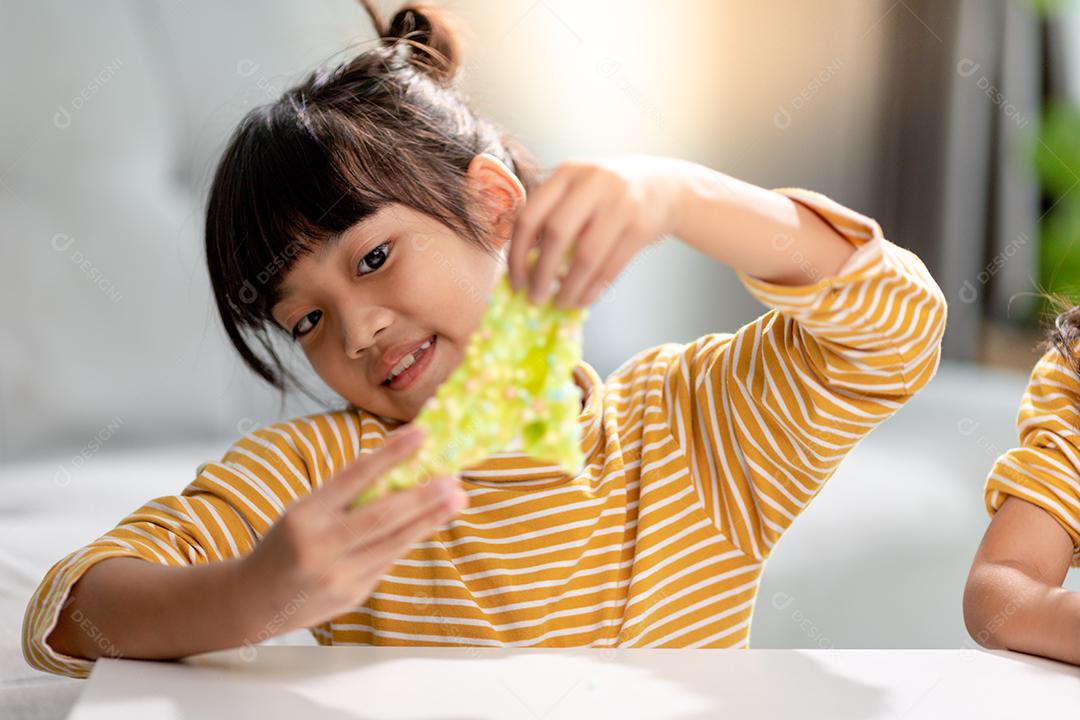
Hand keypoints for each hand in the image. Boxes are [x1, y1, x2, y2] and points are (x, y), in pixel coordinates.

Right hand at [234, 425, 466, 636]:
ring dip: (430, 519)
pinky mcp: (352, 596)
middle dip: (423, 497)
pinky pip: (388, 561)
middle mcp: (320, 546)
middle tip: (454, 479)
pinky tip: (430, 522)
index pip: (354, 476)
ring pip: (394, 542)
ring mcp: (338, 575)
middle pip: (382, 516)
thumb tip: (399, 464)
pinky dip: (409, 539)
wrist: (253, 601)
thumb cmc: (285, 545)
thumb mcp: (304, 512)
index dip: (390, 454)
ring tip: (457, 499)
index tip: (421, 434)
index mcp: (304, 515)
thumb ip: (346, 495)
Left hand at [506, 156, 685, 308]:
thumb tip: (523, 269)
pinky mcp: (641, 227)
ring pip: (586, 256)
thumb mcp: (579, 191)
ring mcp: (620, 204)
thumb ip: (553, 216)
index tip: (514, 281)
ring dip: (569, 287)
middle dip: (541, 273)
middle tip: (534, 298)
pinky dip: (593, 289)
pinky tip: (583, 300)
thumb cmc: (607, 196)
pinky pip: (611, 267)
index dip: (517, 253)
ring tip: (559, 303)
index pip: (531, 215)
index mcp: (567, 174)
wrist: (664, 187)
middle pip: (557, 234)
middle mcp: (592, 183)